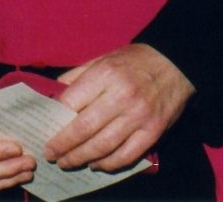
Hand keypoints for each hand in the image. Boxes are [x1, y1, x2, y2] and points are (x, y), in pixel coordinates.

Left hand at [45, 44, 192, 173]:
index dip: (56, 121)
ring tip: (68, 162)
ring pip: (103, 147)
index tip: (46, 132)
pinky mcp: (153, 132)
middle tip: (51, 155)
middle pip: (84, 129)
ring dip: (81, 158)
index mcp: (105, 74)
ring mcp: (139, 116)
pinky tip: (96, 164)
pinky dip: (108, 164)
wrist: (176, 63)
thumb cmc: (134, 61)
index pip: (71, 102)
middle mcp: (121, 96)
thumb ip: (77, 77)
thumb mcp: (103, 58)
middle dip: (64, 146)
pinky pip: (126, 156)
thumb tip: (54, 99)